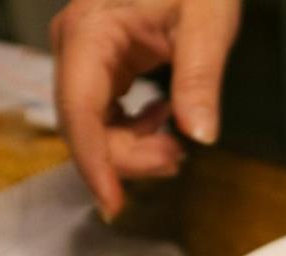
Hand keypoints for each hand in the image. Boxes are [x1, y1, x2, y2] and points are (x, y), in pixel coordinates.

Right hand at [51, 0, 240, 218]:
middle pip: (83, 126)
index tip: (113, 204)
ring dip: (132, 148)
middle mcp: (77, 45)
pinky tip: (163, 122)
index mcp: (91, 31)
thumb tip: (200, 134)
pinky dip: (133, 131)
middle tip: (176, 160)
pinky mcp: (99, 65)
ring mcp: (84, 55)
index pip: (80, 110)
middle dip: (127, 158)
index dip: (94, 163)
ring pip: (93, 126)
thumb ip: (200, 78)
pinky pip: (104, 114)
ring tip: (175, 145)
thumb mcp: (208, 22)